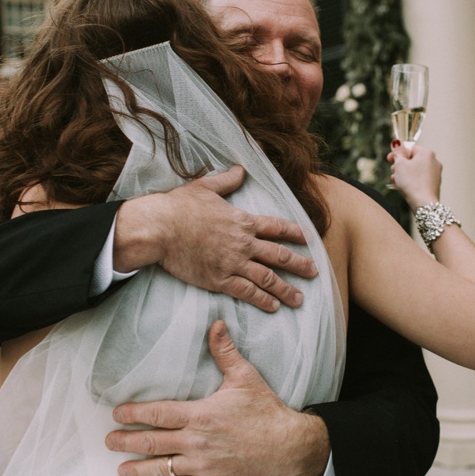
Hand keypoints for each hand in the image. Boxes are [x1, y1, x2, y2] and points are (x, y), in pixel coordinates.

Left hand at [106, 321, 330, 475]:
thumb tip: (216, 324)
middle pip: (153, 442)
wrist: (286, 443)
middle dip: (127, 442)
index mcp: (200, 414)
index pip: (159, 414)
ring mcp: (203, 464)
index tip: (117, 414)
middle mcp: (196, 441)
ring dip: (138, 470)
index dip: (135, 414)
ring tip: (121, 469)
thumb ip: (225, 351)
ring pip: (163, 469)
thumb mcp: (245, 376)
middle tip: (109, 441)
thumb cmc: (264, 409)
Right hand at [115, 166, 317, 311]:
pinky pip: (247, 292)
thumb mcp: (205, 187)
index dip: (296, 233)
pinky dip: (263, 300)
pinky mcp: (219, 279)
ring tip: (299, 299)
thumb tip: (240, 169)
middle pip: (280, 255)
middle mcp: (243, 243)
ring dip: (286, 289)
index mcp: (242, 220)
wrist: (159, 228)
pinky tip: (273, 306)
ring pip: (268, 278)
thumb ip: (226, 180)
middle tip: (314, 272)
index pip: (277, 227)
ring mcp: (233, 262)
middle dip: (300, 265)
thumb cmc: (178, 206)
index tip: (309, 240)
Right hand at [387, 142, 442, 209]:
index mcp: (427, 153)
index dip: (397, 154)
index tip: (389, 160)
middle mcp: (434, 161)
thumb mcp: (400, 164)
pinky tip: (404, 188)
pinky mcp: (434, 184)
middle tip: (393, 172)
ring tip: (397, 182)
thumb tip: (397, 142)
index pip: (409, 148)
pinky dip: (411, 181)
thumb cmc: (412, 183)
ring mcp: (435, 173)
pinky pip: (420, 179)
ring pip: (415, 170)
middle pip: (412, 159)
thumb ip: (397, 152)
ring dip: (404, 174)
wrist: (423, 204)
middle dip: (400, 166)